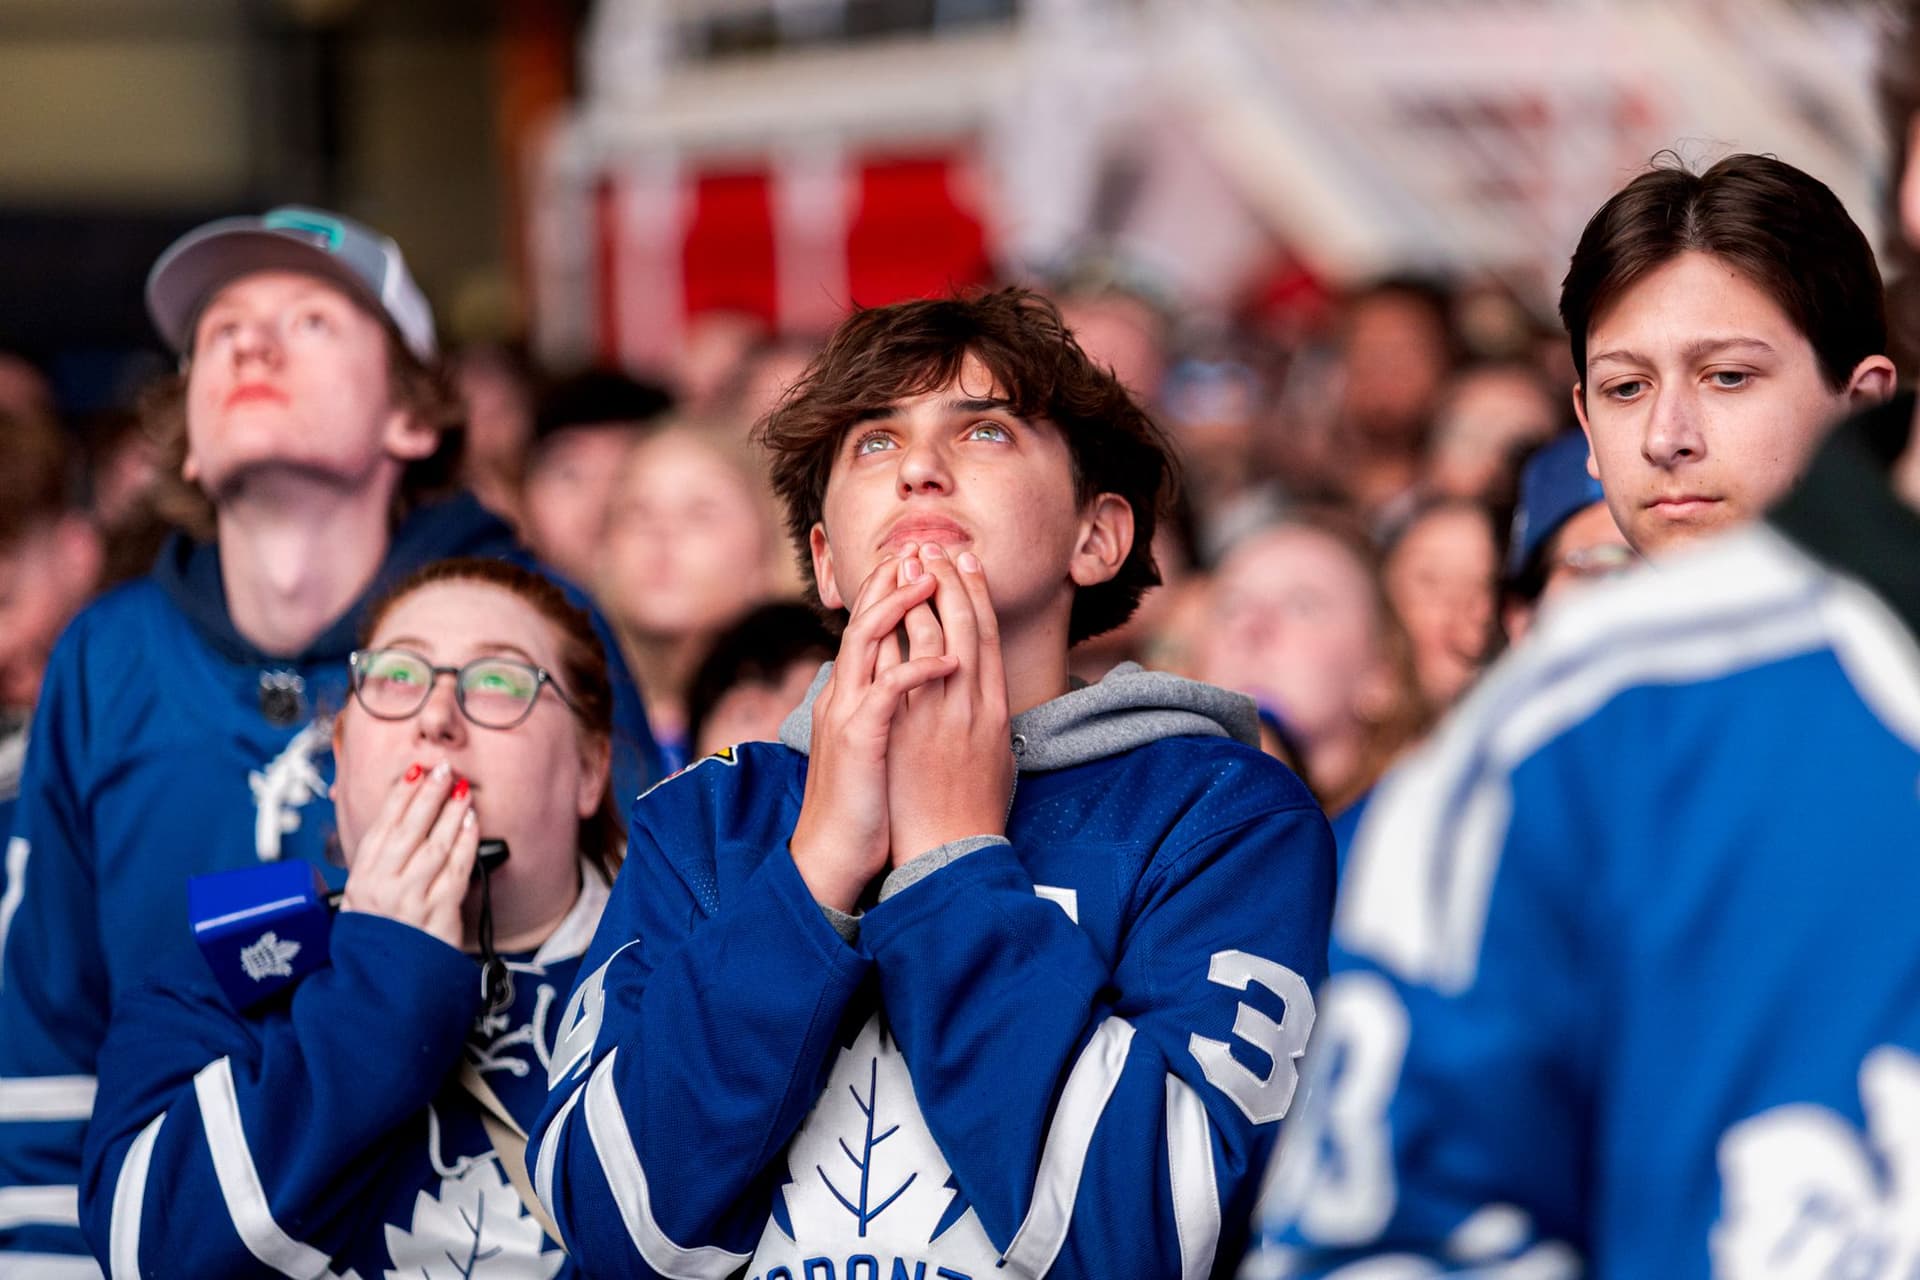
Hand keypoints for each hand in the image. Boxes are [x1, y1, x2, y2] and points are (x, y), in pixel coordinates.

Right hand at [338, 761, 479, 949]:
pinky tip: (473, 826)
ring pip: (436, 846)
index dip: (401, 797)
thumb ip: (376, 865)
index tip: (416, 772)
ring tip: (463, 792)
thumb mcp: (360, 901)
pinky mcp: (438, 915)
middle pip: (410, 831)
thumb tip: (394, 820)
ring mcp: (411, 901)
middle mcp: (383, 887)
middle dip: (429, 796)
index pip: (382, 827)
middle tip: (444, 770)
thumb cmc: (375, 940)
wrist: (383, 987)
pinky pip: (457, 871)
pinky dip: (466, 844)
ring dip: (452, 815)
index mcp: (361, 880)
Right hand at [789, 547, 959, 912]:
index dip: (890, 589)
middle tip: (925, 549)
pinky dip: (921, 668)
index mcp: (846, 693)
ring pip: (870, 638)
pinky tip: (950, 660)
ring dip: (905, 604)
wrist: (833, 854)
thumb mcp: (869, 747)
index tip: (921, 564)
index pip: (866, 625)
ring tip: (936, 581)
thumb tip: (902, 687)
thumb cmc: (863, 806)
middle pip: (865, 616)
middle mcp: (841, 694)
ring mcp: (847, 713)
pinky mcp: (859, 738)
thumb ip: (880, 710)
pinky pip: (890, 689)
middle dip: (895, 578)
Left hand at [885, 542, 1012, 866]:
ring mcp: (936, 712)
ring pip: (929, 636)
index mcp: (996, 707)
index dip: (976, 592)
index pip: (987, 633)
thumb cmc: (974, 808)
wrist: (949, 848)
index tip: (965, 561)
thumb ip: (986, 714)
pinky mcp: (905, 726)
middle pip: (961, 623)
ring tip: (906, 562)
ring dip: (916, 594)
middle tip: (932, 545)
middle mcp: (971, 702)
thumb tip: (983, 690)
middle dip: (945, 579)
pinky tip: (882, 607)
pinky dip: (891, 633)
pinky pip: (897, 666)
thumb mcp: (996, 753)